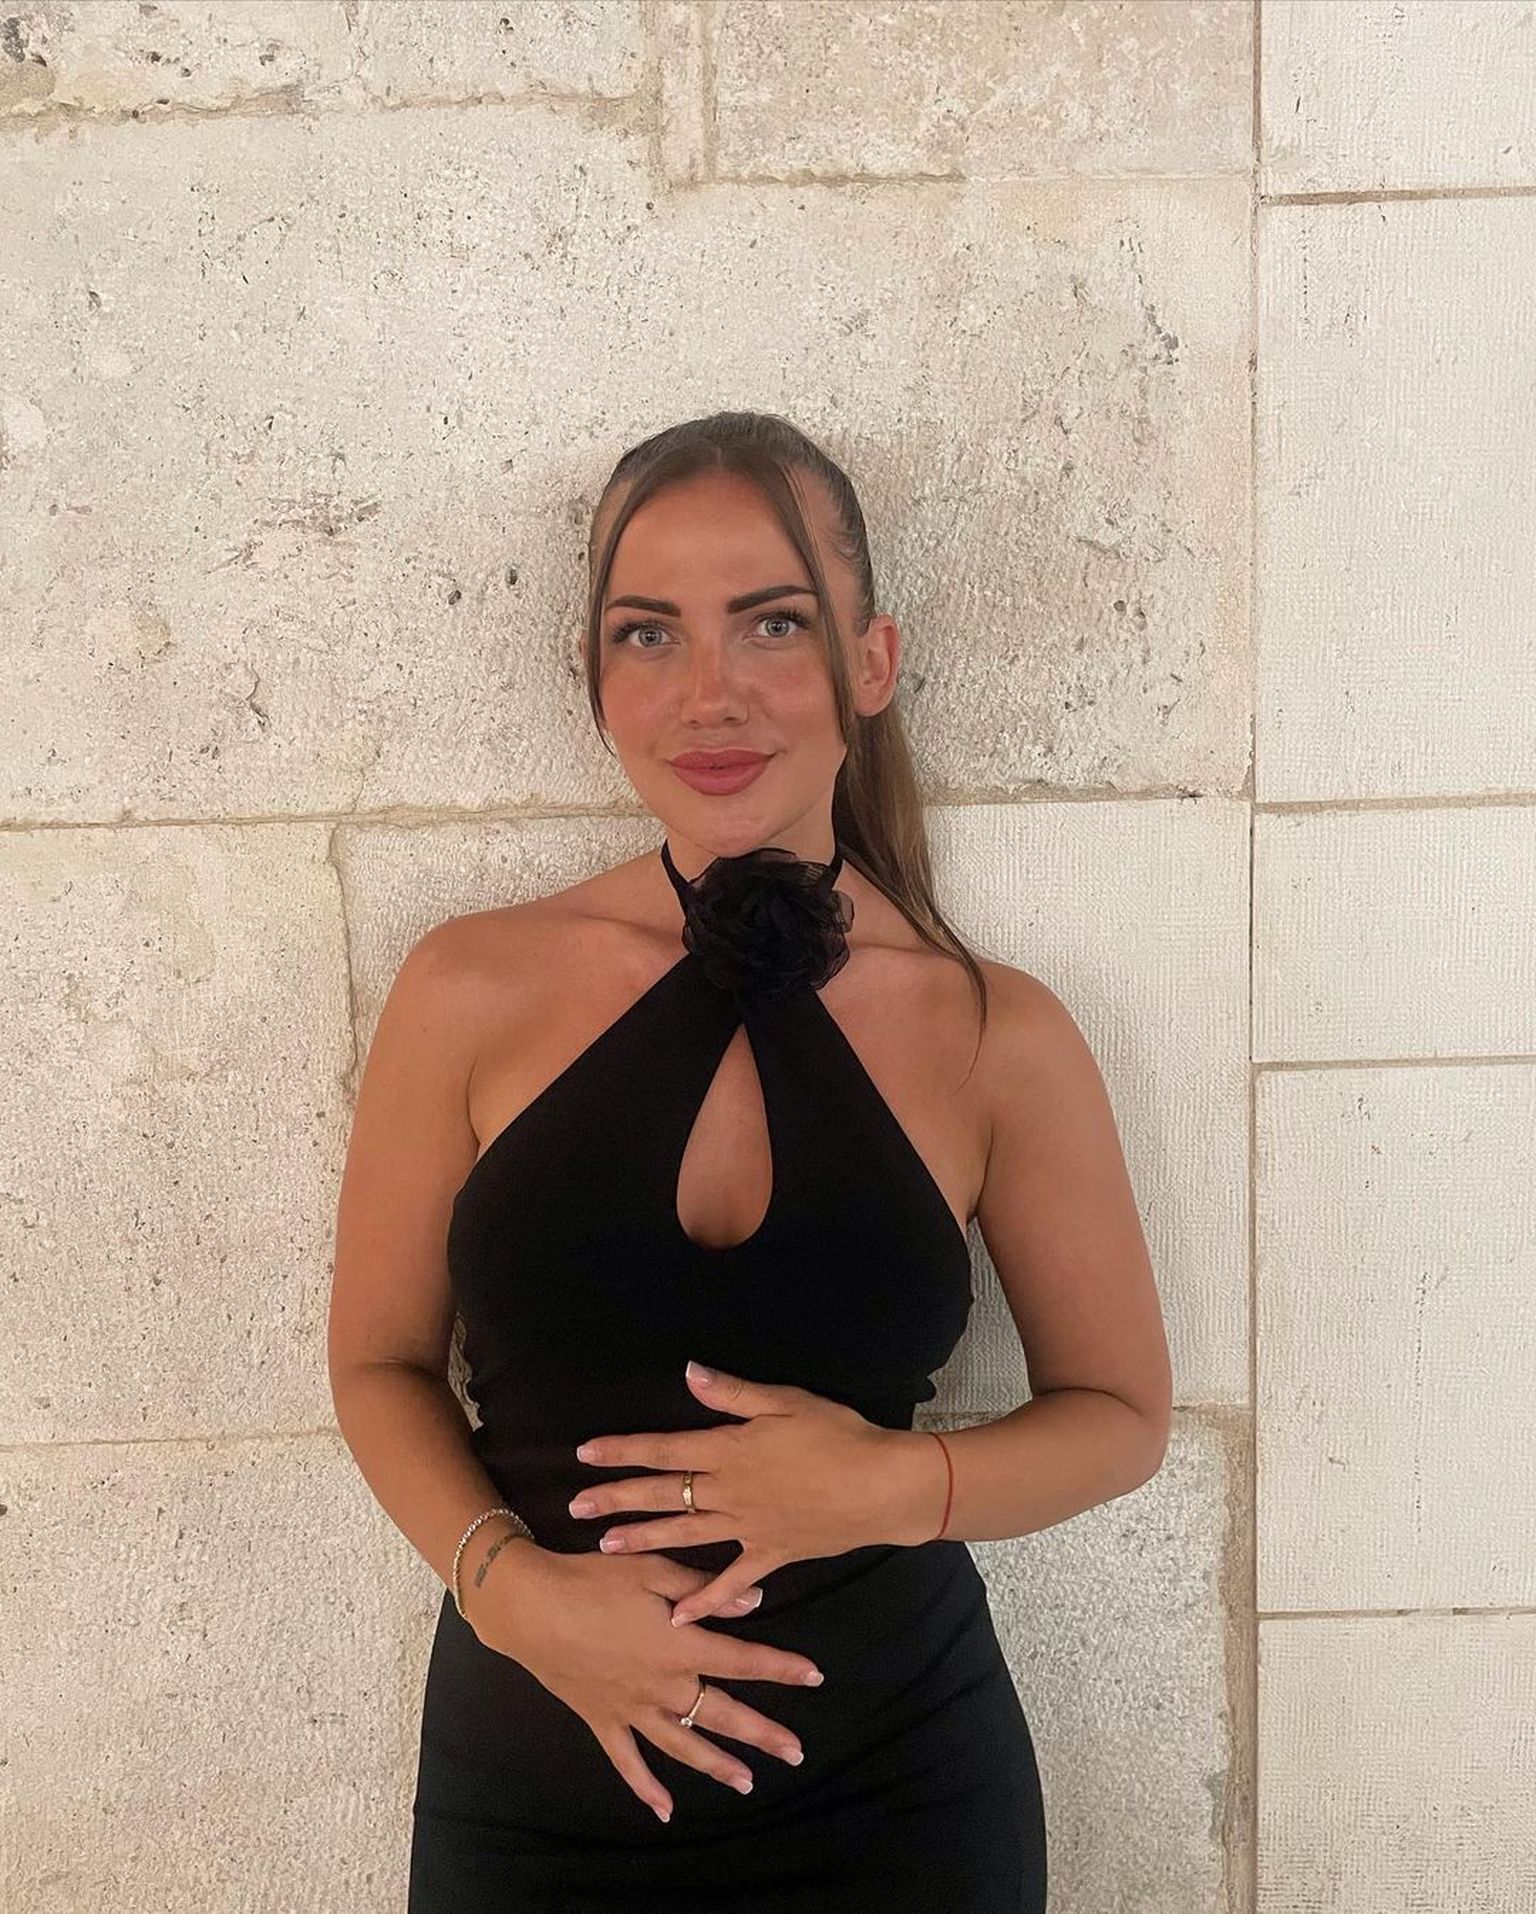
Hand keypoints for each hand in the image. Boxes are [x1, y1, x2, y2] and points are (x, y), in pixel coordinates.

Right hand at [477, 1547, 821, 1824]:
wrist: (531, 1606)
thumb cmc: (593, 1579)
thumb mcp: (651, 1569)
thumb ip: (701, 1588)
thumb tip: (752, 1601)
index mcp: (680, 1645)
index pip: (742, 1660)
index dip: (781, 1667)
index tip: (815, 1677)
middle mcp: (662, 1685)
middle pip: (722, 1714)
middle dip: (762, 1733)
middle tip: (795, 1751)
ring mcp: (632, 1708)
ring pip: (683, 1745)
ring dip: (717, 1764)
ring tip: (748, 1782)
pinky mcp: (602, 1719)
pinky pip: (627, 1761)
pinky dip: (645, 1788)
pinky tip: (664, 1811)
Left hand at [569, 1362, 908, 1625]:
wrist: (880, 1487)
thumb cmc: (838, 1435)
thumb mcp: (787, 1401)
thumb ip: (733, 1393)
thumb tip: (689, 1372)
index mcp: (730, 1450)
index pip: (664, 1449)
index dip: (624, 1451)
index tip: (585, 1455)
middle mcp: (730, 1491)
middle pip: (664, 1494)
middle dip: (618, 1499)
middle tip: (575, 1506)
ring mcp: (747, 1527)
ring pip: (685, 1534)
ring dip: (644, 1539)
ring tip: (606, 1545)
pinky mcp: (771, 1553)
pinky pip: (731, 1580)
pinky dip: (705, 1599)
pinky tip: (679, 1615)